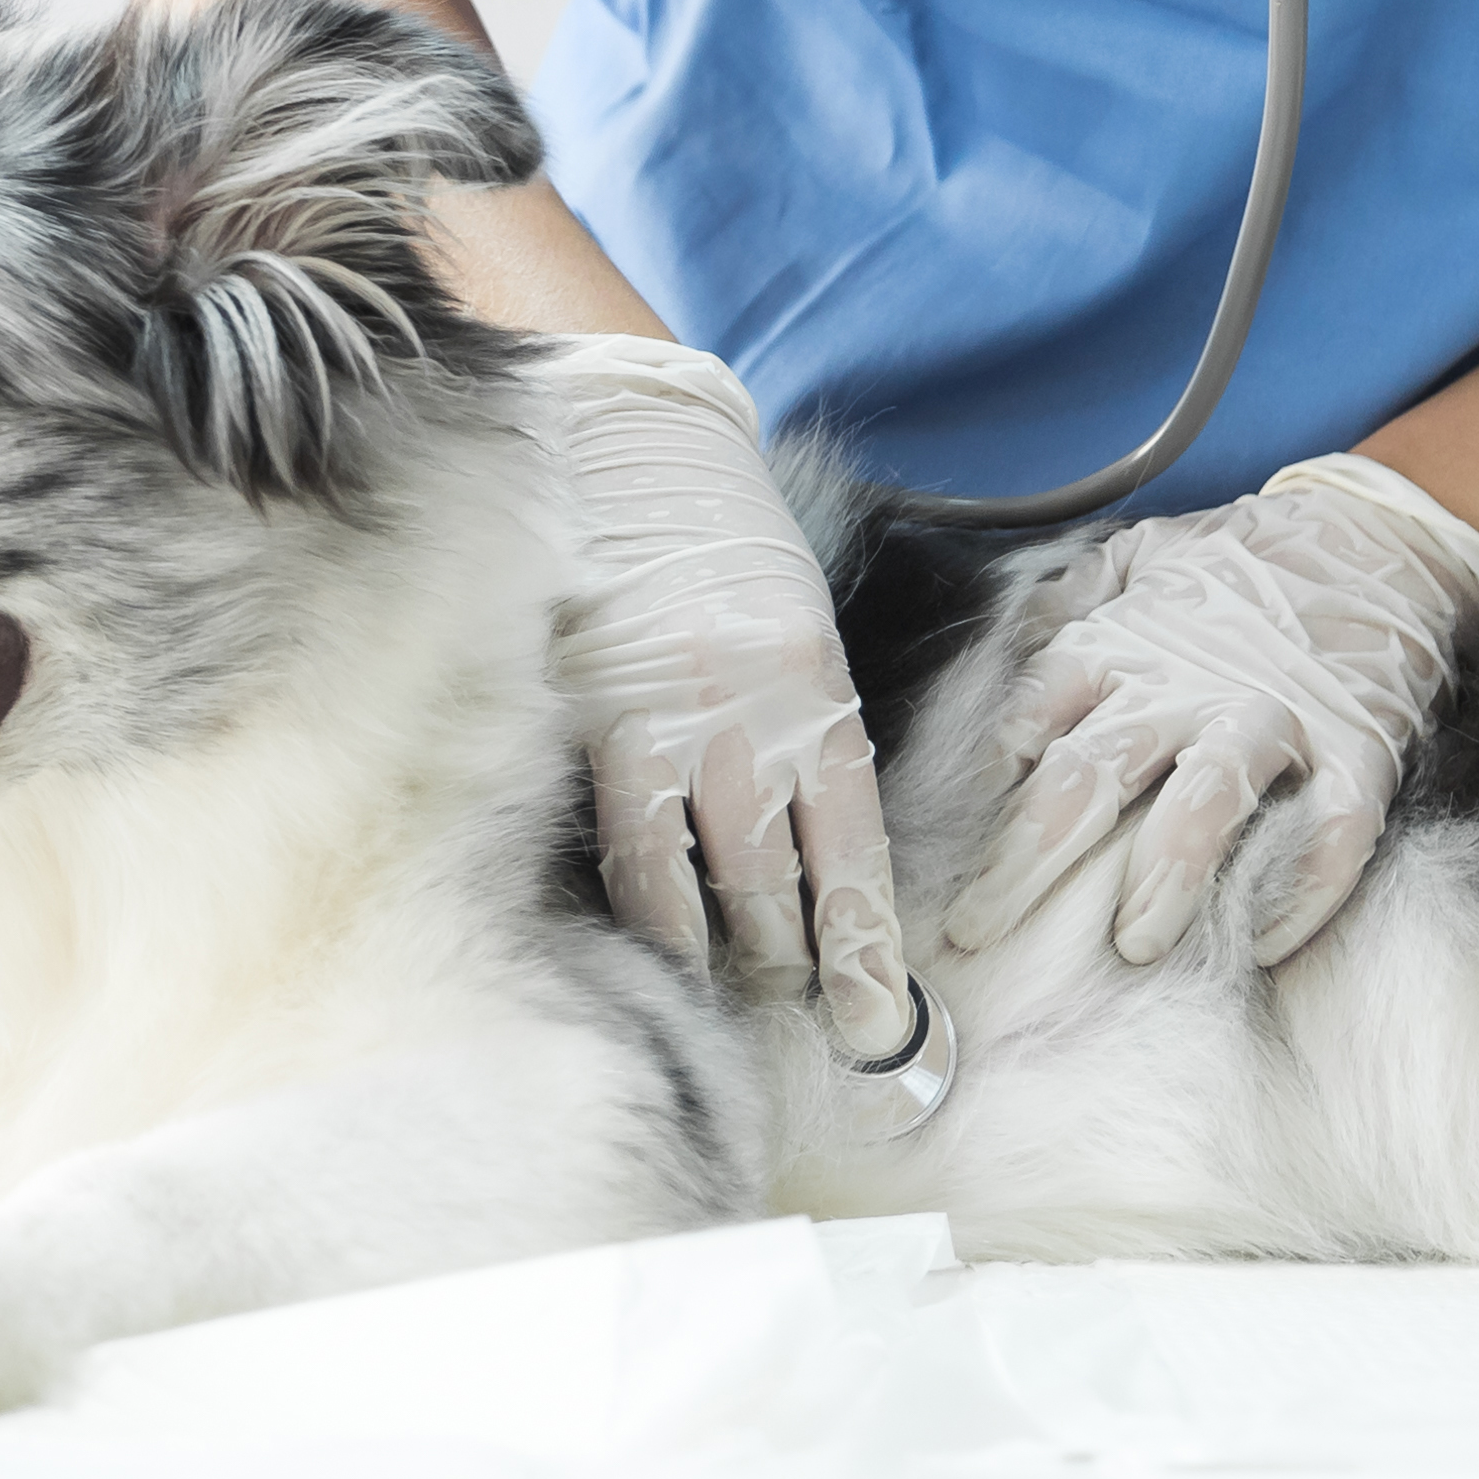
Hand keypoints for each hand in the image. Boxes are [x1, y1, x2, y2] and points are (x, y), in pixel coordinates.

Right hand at [529, 333, 913, 1059]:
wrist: (635, 451)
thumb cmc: (725, 552)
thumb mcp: (798, 634)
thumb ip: (807, 738)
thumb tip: (816, 863)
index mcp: (818, 694)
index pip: (854, 853)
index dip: (868, 948)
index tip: (882, 1020)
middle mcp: (754, 720)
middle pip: (783, 886)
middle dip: (802, 971)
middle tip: (815, 1027)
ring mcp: (671, 727)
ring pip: (704, 887)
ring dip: (726, 959)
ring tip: (740, 1002)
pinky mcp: (596, 725)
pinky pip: (626, 850)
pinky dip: (646, 915)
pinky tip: (659, 956)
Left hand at [938, 451, 1478, 970]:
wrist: (1377, 534)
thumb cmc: (1247, 561)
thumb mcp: (1143, 555)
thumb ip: (1068, 598)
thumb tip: (1003, 644)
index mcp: (1125, 645)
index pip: (1033, 717)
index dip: (986, 788)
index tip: (952, 848)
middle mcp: (1188, 686)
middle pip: (1091, 775)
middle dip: (1026, 861)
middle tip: (981, 930)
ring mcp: (1275, 720)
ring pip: (1207, 805)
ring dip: (1165, 878)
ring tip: (1135, 943)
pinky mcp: (1358, 751)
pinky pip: (1332, 832)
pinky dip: (1302, 891)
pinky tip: (1266, 941)